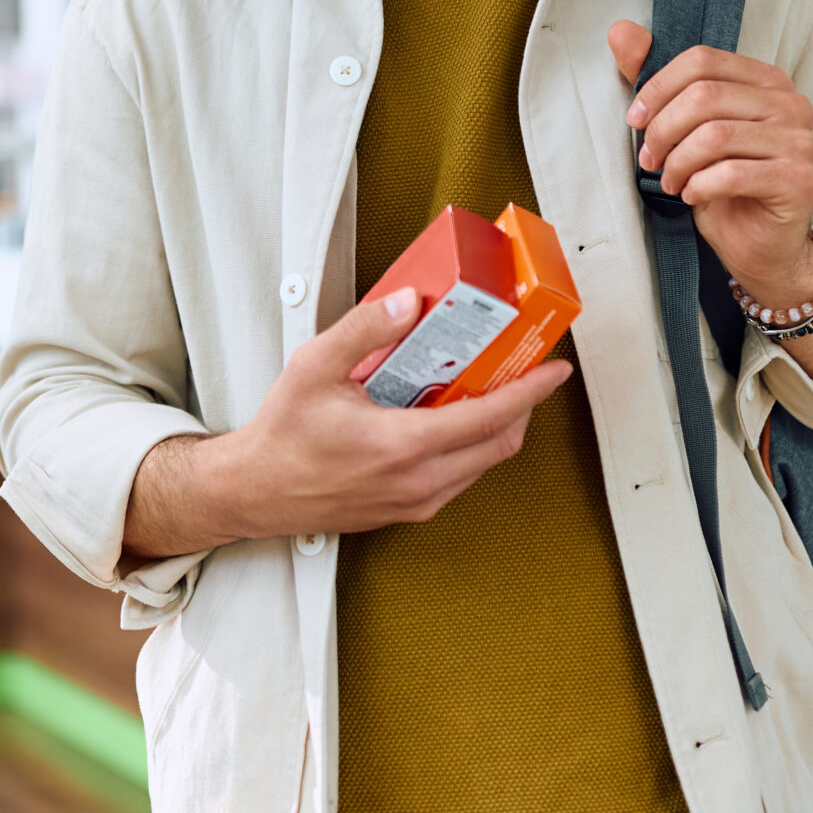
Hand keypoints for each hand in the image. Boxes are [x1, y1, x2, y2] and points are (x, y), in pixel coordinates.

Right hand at [124, 289, 571, 556]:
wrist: (257, 491)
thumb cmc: (283, 435)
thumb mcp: (315, 367)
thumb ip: (364, 330)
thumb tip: (408, 302)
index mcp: (402, 445)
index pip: (490, 417)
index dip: (531, 391)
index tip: (555, 368)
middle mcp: (418, 481)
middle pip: (500, 443)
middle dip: (522, 405)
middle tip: (522, 368)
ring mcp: (416, 501)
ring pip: (482, 463)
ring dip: (495, 426)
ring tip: (484, 385)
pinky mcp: (408, 510)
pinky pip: (459, 476)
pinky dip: (469, 445)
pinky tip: (447, 416)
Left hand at [609, 20, 812, 309]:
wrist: (759, 244)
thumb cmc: (722, 183)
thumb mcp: (684, 128)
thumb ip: (657, 80)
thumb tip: (621, 31)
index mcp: (766, 80)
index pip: (703, 60)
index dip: (658, 87)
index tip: (635, 120)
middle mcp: (791, 103)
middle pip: (705, 96)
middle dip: (663, 130)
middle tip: (649, 160)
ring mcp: (801, 140)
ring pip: (715, 135)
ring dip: (678, 163)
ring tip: (670, 181)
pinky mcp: (799, 179)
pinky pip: (731, 173)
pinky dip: (699, 186)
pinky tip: (693, 195)